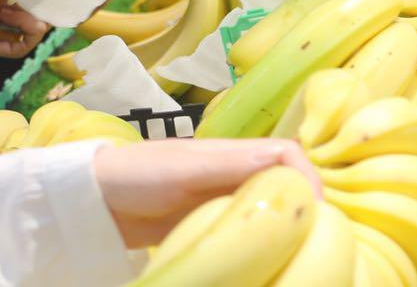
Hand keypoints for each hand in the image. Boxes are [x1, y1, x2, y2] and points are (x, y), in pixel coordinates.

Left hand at [0, 0, 49, 57]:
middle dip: (41, 5)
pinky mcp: (14, 49)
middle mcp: (26, 21)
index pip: (49, 5)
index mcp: (26, 5)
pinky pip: (31, 40)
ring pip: (42, 27)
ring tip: (5, 8)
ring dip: (26, 15)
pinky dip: (22, 25)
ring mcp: (20, 36)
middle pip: (49, 17)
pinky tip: (5, 16)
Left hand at [93, 139, 321, 248]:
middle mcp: (233, 173)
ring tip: (296, 258)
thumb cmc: (137, 174)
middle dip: (306, 210)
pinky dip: (263, 245)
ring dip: (286, 229)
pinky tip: (264, 263)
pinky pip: (247, 232)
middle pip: (285, 184)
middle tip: (316, 247)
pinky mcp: (209, 225)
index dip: (310, 180)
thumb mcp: (185, 168)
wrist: (95, 198)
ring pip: (270, 209)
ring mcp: (220, 200)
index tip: (321, 218)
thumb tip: (288, 164)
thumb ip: (230, 164)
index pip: (288, 155)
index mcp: (232, 153)